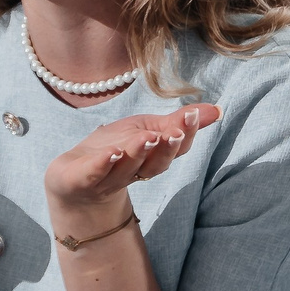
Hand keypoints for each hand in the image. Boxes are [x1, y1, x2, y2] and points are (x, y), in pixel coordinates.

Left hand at [43, 104, 221, 240]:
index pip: (174, 150)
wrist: (72, 179)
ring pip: (127, 169)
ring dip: (138, 153)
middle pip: (155, 165)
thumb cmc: (114, 149)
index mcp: (152, 160)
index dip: (185, 135)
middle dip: (166, 149)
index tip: (192, 115)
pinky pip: (94, 174)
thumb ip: (178, 122)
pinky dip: (103, 164)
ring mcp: (108, 179)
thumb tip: (217, 109)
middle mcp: (134, 172)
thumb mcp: (147, 129)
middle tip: (174, 134)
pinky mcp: (81, 181)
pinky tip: (111, 152)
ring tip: (147, 137)